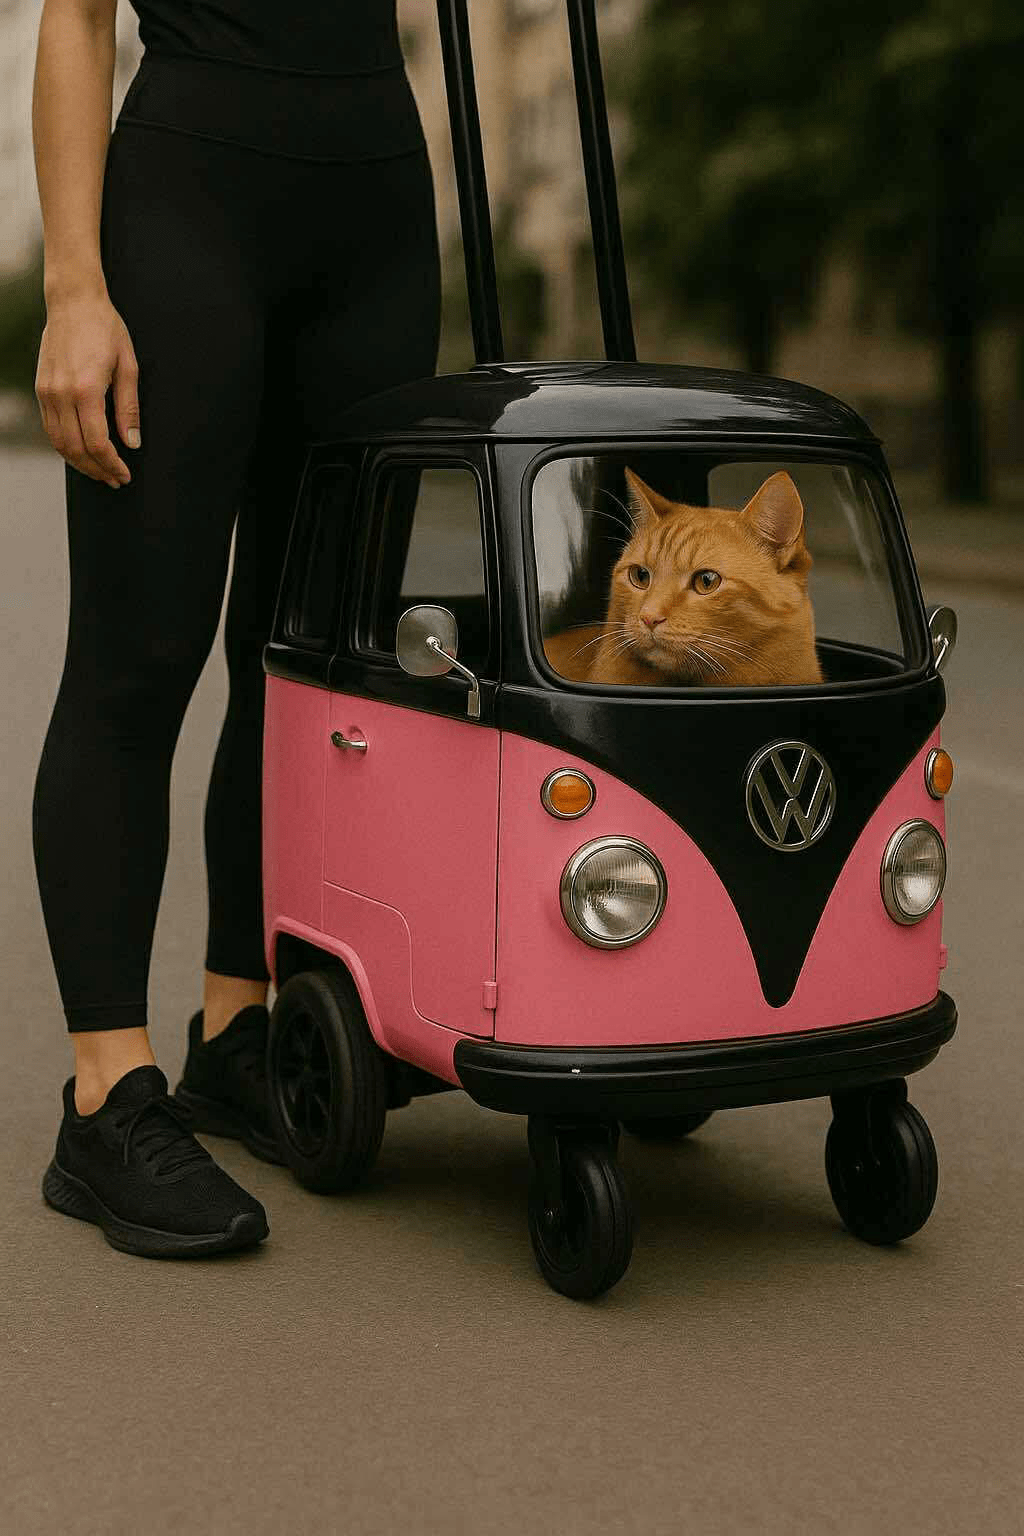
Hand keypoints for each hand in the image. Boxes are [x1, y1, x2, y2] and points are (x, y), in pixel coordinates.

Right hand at [35, 289, 140, 488]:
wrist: (73, 301)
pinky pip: (50, 428)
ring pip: (59, 442)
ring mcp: (47, 392)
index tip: (124, 475)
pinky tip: (82, 451)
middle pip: (76, 449)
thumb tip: (132, 442)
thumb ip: (129, 408)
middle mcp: (62, 394)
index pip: (97, 443)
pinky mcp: (41, 388)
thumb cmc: (105, 328)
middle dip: (97, 470)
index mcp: (86, 389)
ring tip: (99, 471)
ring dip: (80, 463)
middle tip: (114, 479)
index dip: (112, 465)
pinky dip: (65, 445)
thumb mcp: (128, 366)